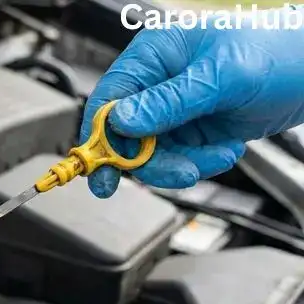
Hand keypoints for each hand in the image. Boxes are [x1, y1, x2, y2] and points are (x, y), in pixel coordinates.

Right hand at [84, 9, 303, 197]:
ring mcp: (174, 108)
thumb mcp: (223, 77)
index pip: (108, 98)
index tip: (102, 171)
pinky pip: (178, 159)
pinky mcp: (193, 130)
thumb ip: (169, 101)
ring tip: (218, 156)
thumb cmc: (281, 52)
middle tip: (179, 173)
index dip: (99, 137)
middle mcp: (158, 82)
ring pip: (152, 154)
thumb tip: (120, 121)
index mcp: (155, 54)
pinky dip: (200, 164)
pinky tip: (226, 150)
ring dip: (182, 164)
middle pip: (125, 135)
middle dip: (151, 160)